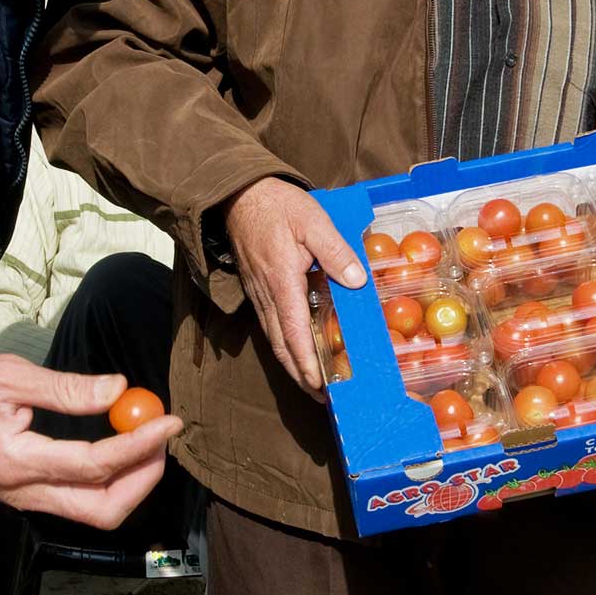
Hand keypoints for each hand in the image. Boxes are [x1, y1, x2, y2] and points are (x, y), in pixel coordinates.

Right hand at [0, 353, 180, 525]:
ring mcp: (24, 500)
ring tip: (146, 443)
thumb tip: (119, 390)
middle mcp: (22, 492)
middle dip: (142, 479)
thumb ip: (66, 388)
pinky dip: (108, 483)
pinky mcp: (26, 497)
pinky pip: (78, 502)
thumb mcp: (9, 375)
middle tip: (161, 439)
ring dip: (129, 485)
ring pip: (92, 513)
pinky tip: (119, 452)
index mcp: (16, 461)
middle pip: (101, 509)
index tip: (168, 422)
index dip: (139, 446)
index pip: (94, 465)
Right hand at [223, 176, 365, 393]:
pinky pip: (271, 326)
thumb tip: (356, 281)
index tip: (320, 387)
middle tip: (321, 399)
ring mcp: (260, 295)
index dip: (307, 363)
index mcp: (283, 283)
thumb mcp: (313, 221)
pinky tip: (298, 351)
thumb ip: (335, 251)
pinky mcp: (259, 289)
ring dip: (292, 365)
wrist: (238, 195)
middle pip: (281, 347)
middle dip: (301, 376)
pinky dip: (285, 346)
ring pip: (274, 340)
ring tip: (312, 385)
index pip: (294, 333)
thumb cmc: (278, 206)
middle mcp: (268, 296)